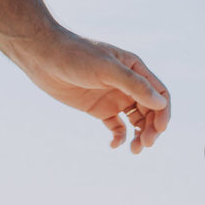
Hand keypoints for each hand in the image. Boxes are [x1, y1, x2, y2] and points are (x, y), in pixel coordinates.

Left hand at [18, 29, 169, 152]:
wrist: (41, 55)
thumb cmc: (74, 55)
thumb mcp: (106, 69)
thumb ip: (134, 85)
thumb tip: (161, 104)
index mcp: (135, 70)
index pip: (160, 94)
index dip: (163, 112)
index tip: (160, 130)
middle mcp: (128, 85)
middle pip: (151, 111)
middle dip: (151, 129)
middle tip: (145, 144)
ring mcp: (114, 97)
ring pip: (137, 122)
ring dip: (139, 136)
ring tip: (134, 150)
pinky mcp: (100, 109)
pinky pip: (117, 127)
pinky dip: (119, 137)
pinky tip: (114, 145)